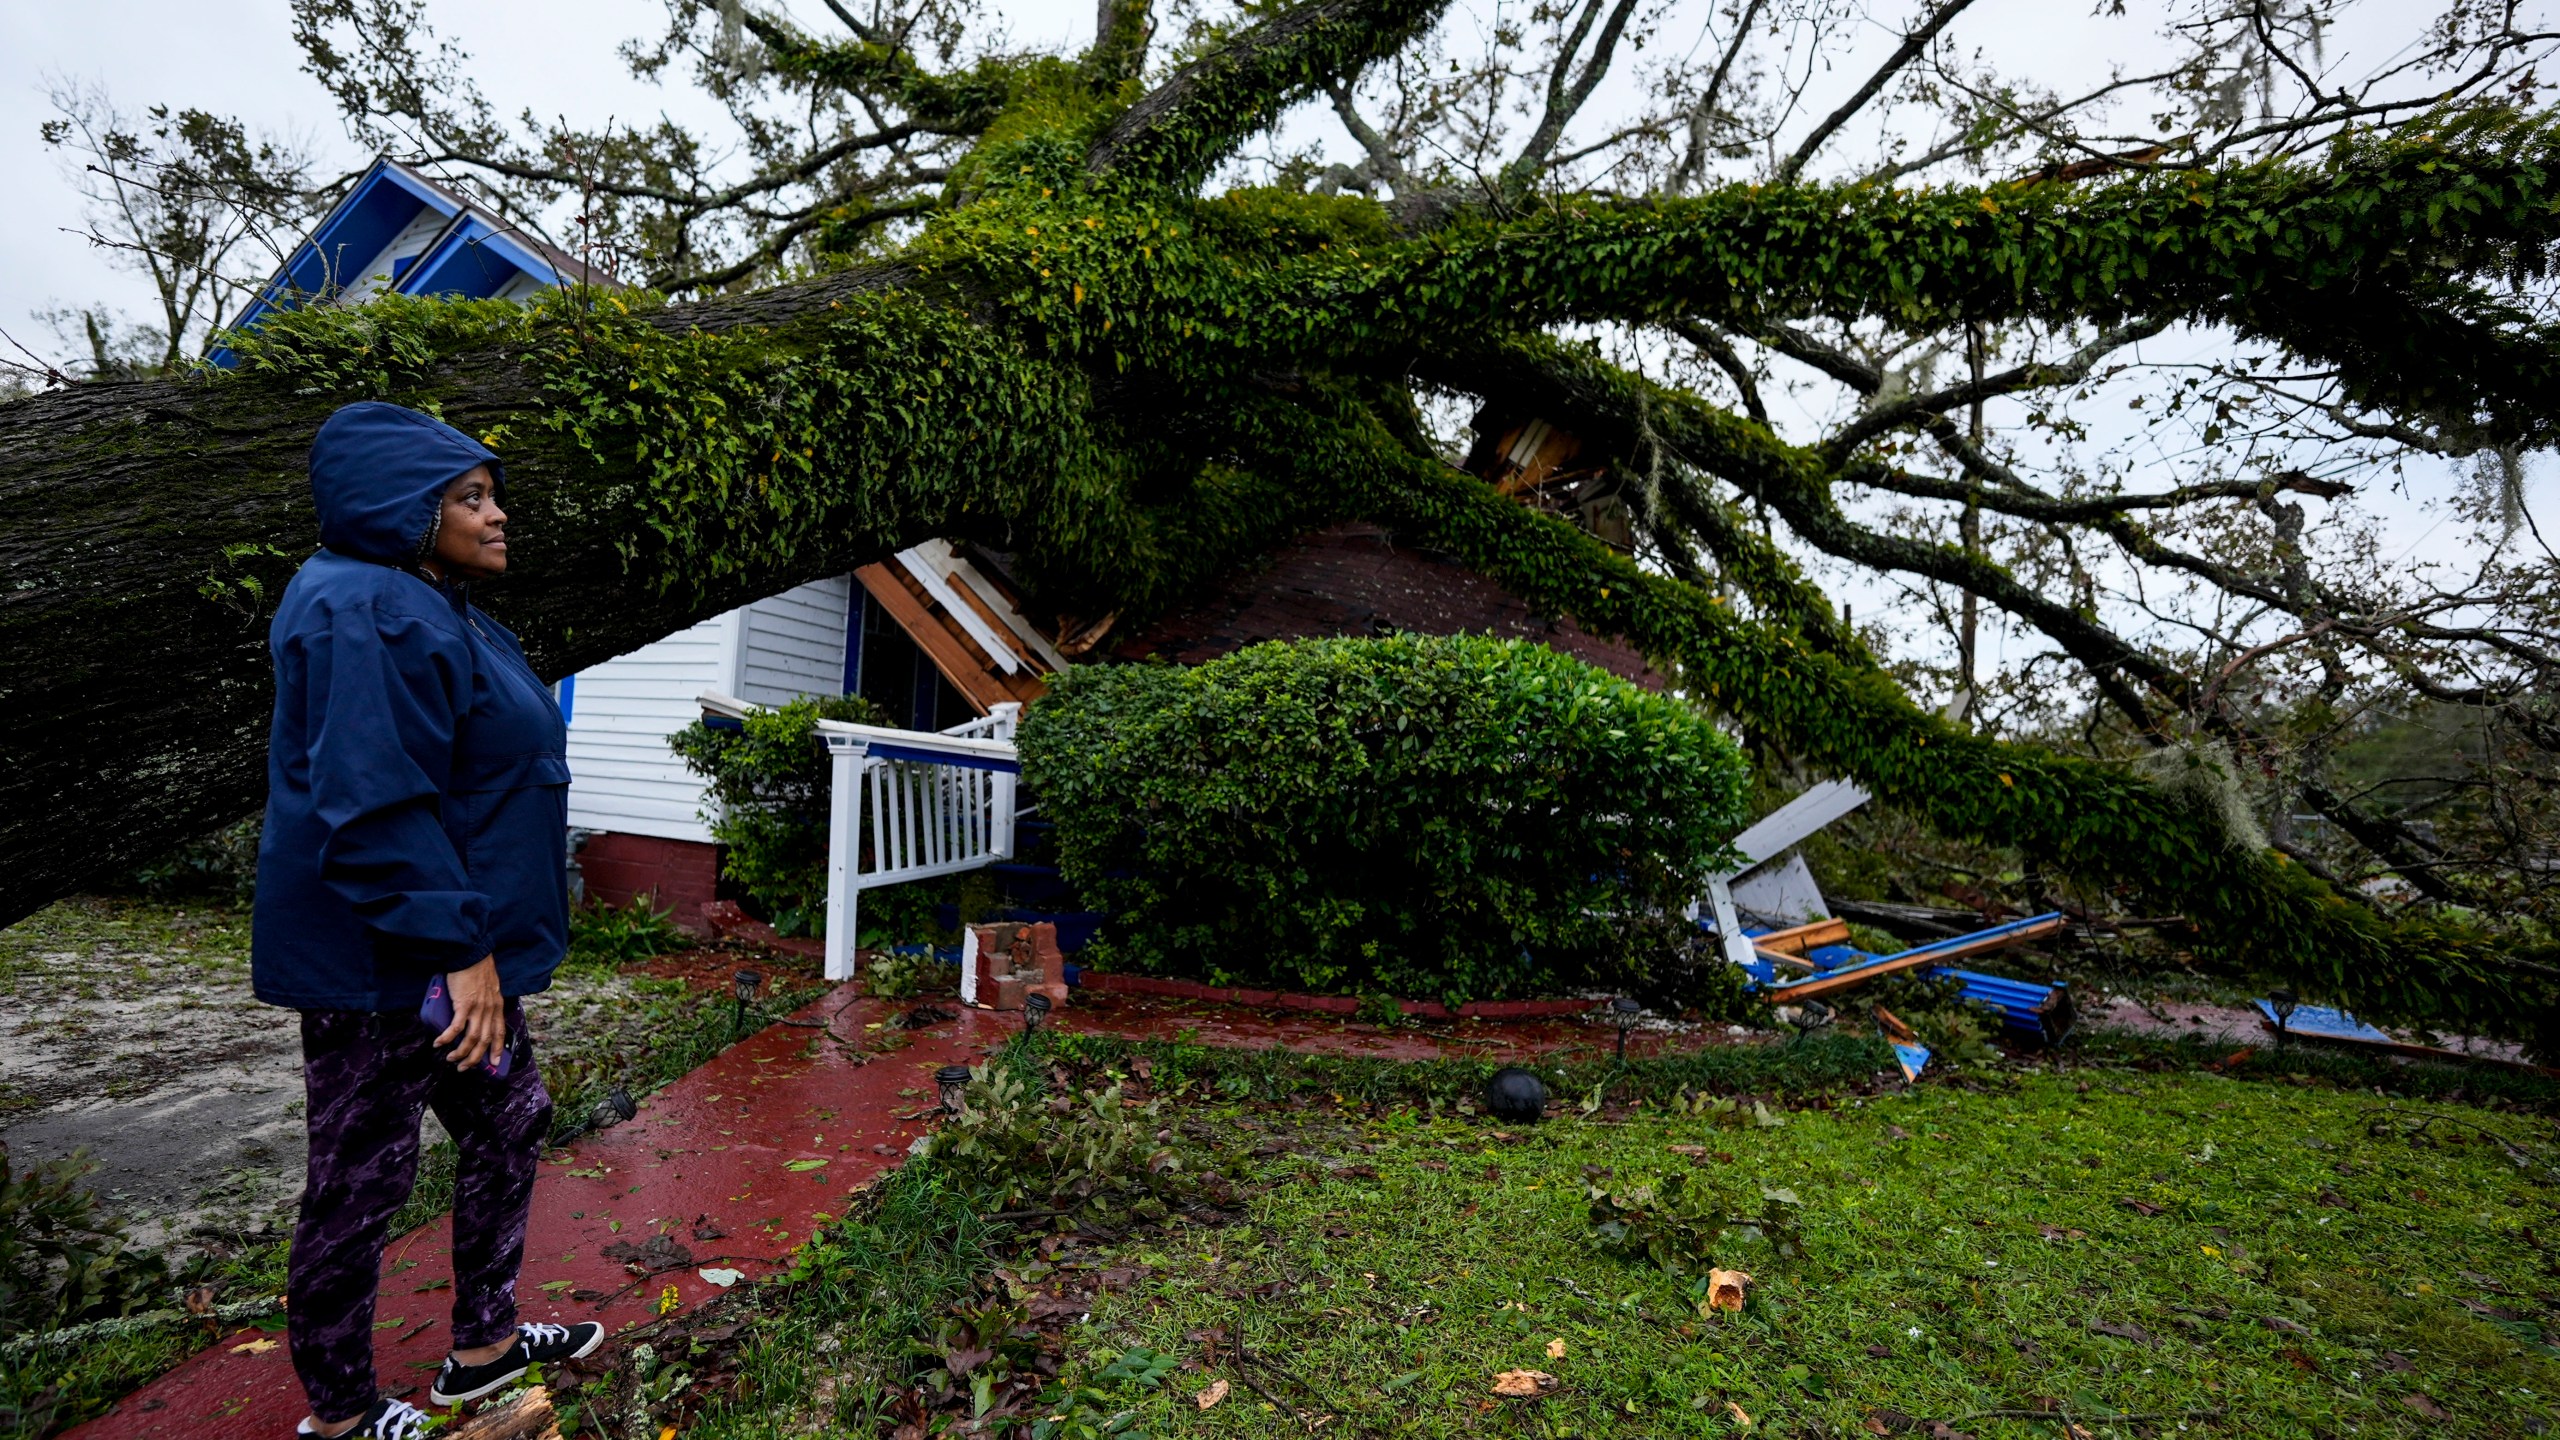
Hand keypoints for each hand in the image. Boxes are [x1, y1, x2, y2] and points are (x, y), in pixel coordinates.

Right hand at [436, 955, 505, 1069]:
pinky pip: (455, 1027)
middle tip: (464, 1067)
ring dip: (461, 1052)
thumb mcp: (490, 988)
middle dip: (475, 1058)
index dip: (498, 1049)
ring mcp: (477, 1008)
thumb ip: (487, 1001)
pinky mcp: (463, 1005)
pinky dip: (447, 1038)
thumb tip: (477, 1012)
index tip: (495, 1063)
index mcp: (497, 1006)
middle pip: (485, 1041)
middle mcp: (489, 1010)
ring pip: (471, 1038)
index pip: (499, 1032)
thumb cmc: (478, 969)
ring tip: (451, 1059)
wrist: (471, 955)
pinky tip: (439, 1043)